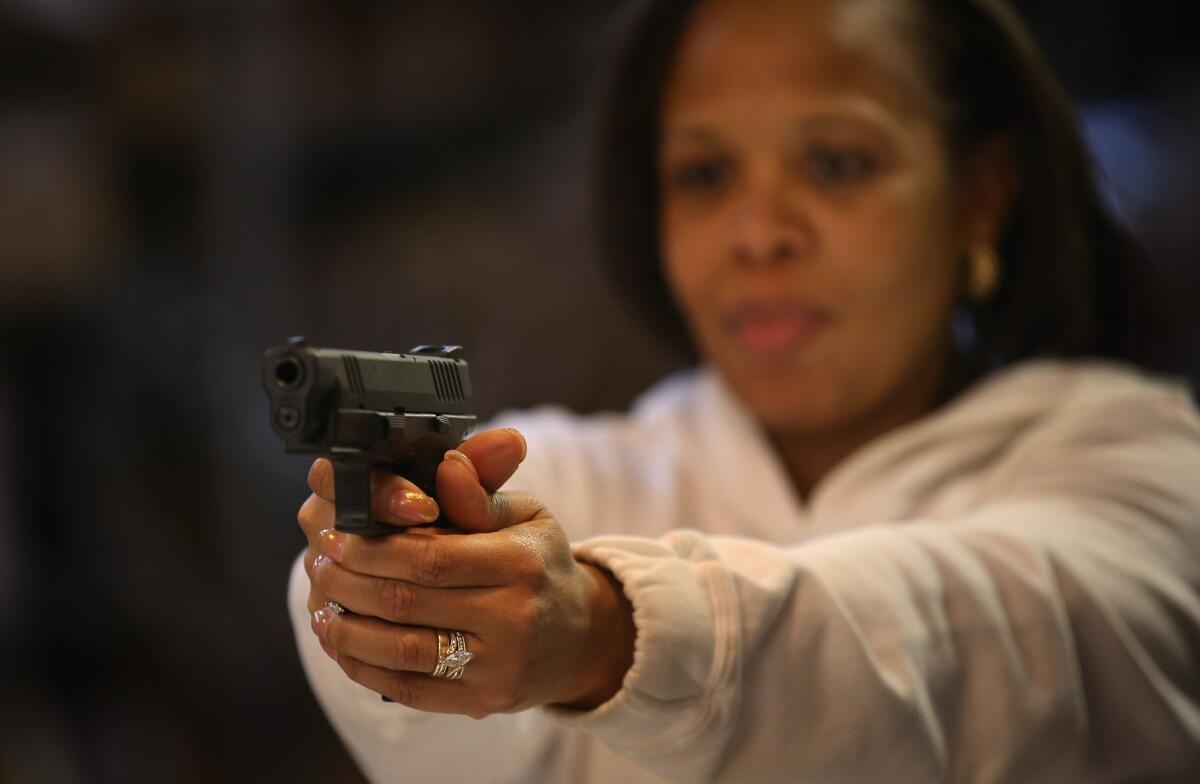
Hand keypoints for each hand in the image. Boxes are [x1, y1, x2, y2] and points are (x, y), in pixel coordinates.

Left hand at [297, 428, 635, 716]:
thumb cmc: (540, 565)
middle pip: (407, 602)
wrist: (580, 638)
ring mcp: (496, 666)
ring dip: (347, 629)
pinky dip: (366, 669)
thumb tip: (445, 463)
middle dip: (349, 583)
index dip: (372, 548)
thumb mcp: (525, 516)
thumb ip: (479, 493)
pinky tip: (342, 646)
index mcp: (520, 563)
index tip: (336, 536)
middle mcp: (512, 618)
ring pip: (401, 651)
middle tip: (319, 563)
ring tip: (321, 606)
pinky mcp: (482, 702)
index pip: (429, 557)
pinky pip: (409, 689)